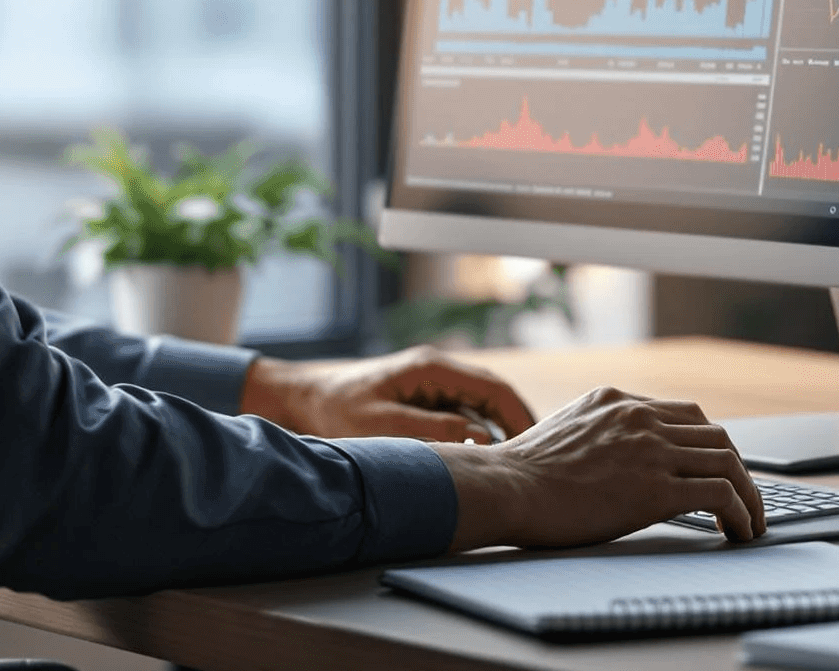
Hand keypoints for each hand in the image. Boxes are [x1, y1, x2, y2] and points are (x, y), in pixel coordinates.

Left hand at [238, 345, 536, 442]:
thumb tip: (478, 437)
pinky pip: (464, 417)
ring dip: (500, 434)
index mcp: (432, 368)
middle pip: (496, 397)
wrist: (301, 400)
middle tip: (536, 465)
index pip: (495, 388)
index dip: (522, 417)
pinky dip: (479, 437)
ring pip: (482, 409)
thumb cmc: (333, 409)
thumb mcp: (378, 423)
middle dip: (518, 427)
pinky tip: (484, 464)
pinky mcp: (424, 402)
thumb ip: (428, 431)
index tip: (537, 447)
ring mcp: (433, 386)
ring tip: (517, 469)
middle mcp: (438, 373)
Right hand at [431, 386, 763, 549]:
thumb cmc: (520, 472)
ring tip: (751, 522)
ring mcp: (650, 450)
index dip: (707, 445)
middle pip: (715, 435)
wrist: (505, 486)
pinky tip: (739, 531)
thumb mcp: (562, 430)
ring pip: (728, 461)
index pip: (684, 415)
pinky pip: (720, 493)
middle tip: (743, 498)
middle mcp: (639, 417)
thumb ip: (594, 433)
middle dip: (736, 468)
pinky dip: (741, 512)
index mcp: (617, 400)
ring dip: (748, 494)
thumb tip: (605, 458)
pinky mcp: (655, 488)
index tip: (714, 470)